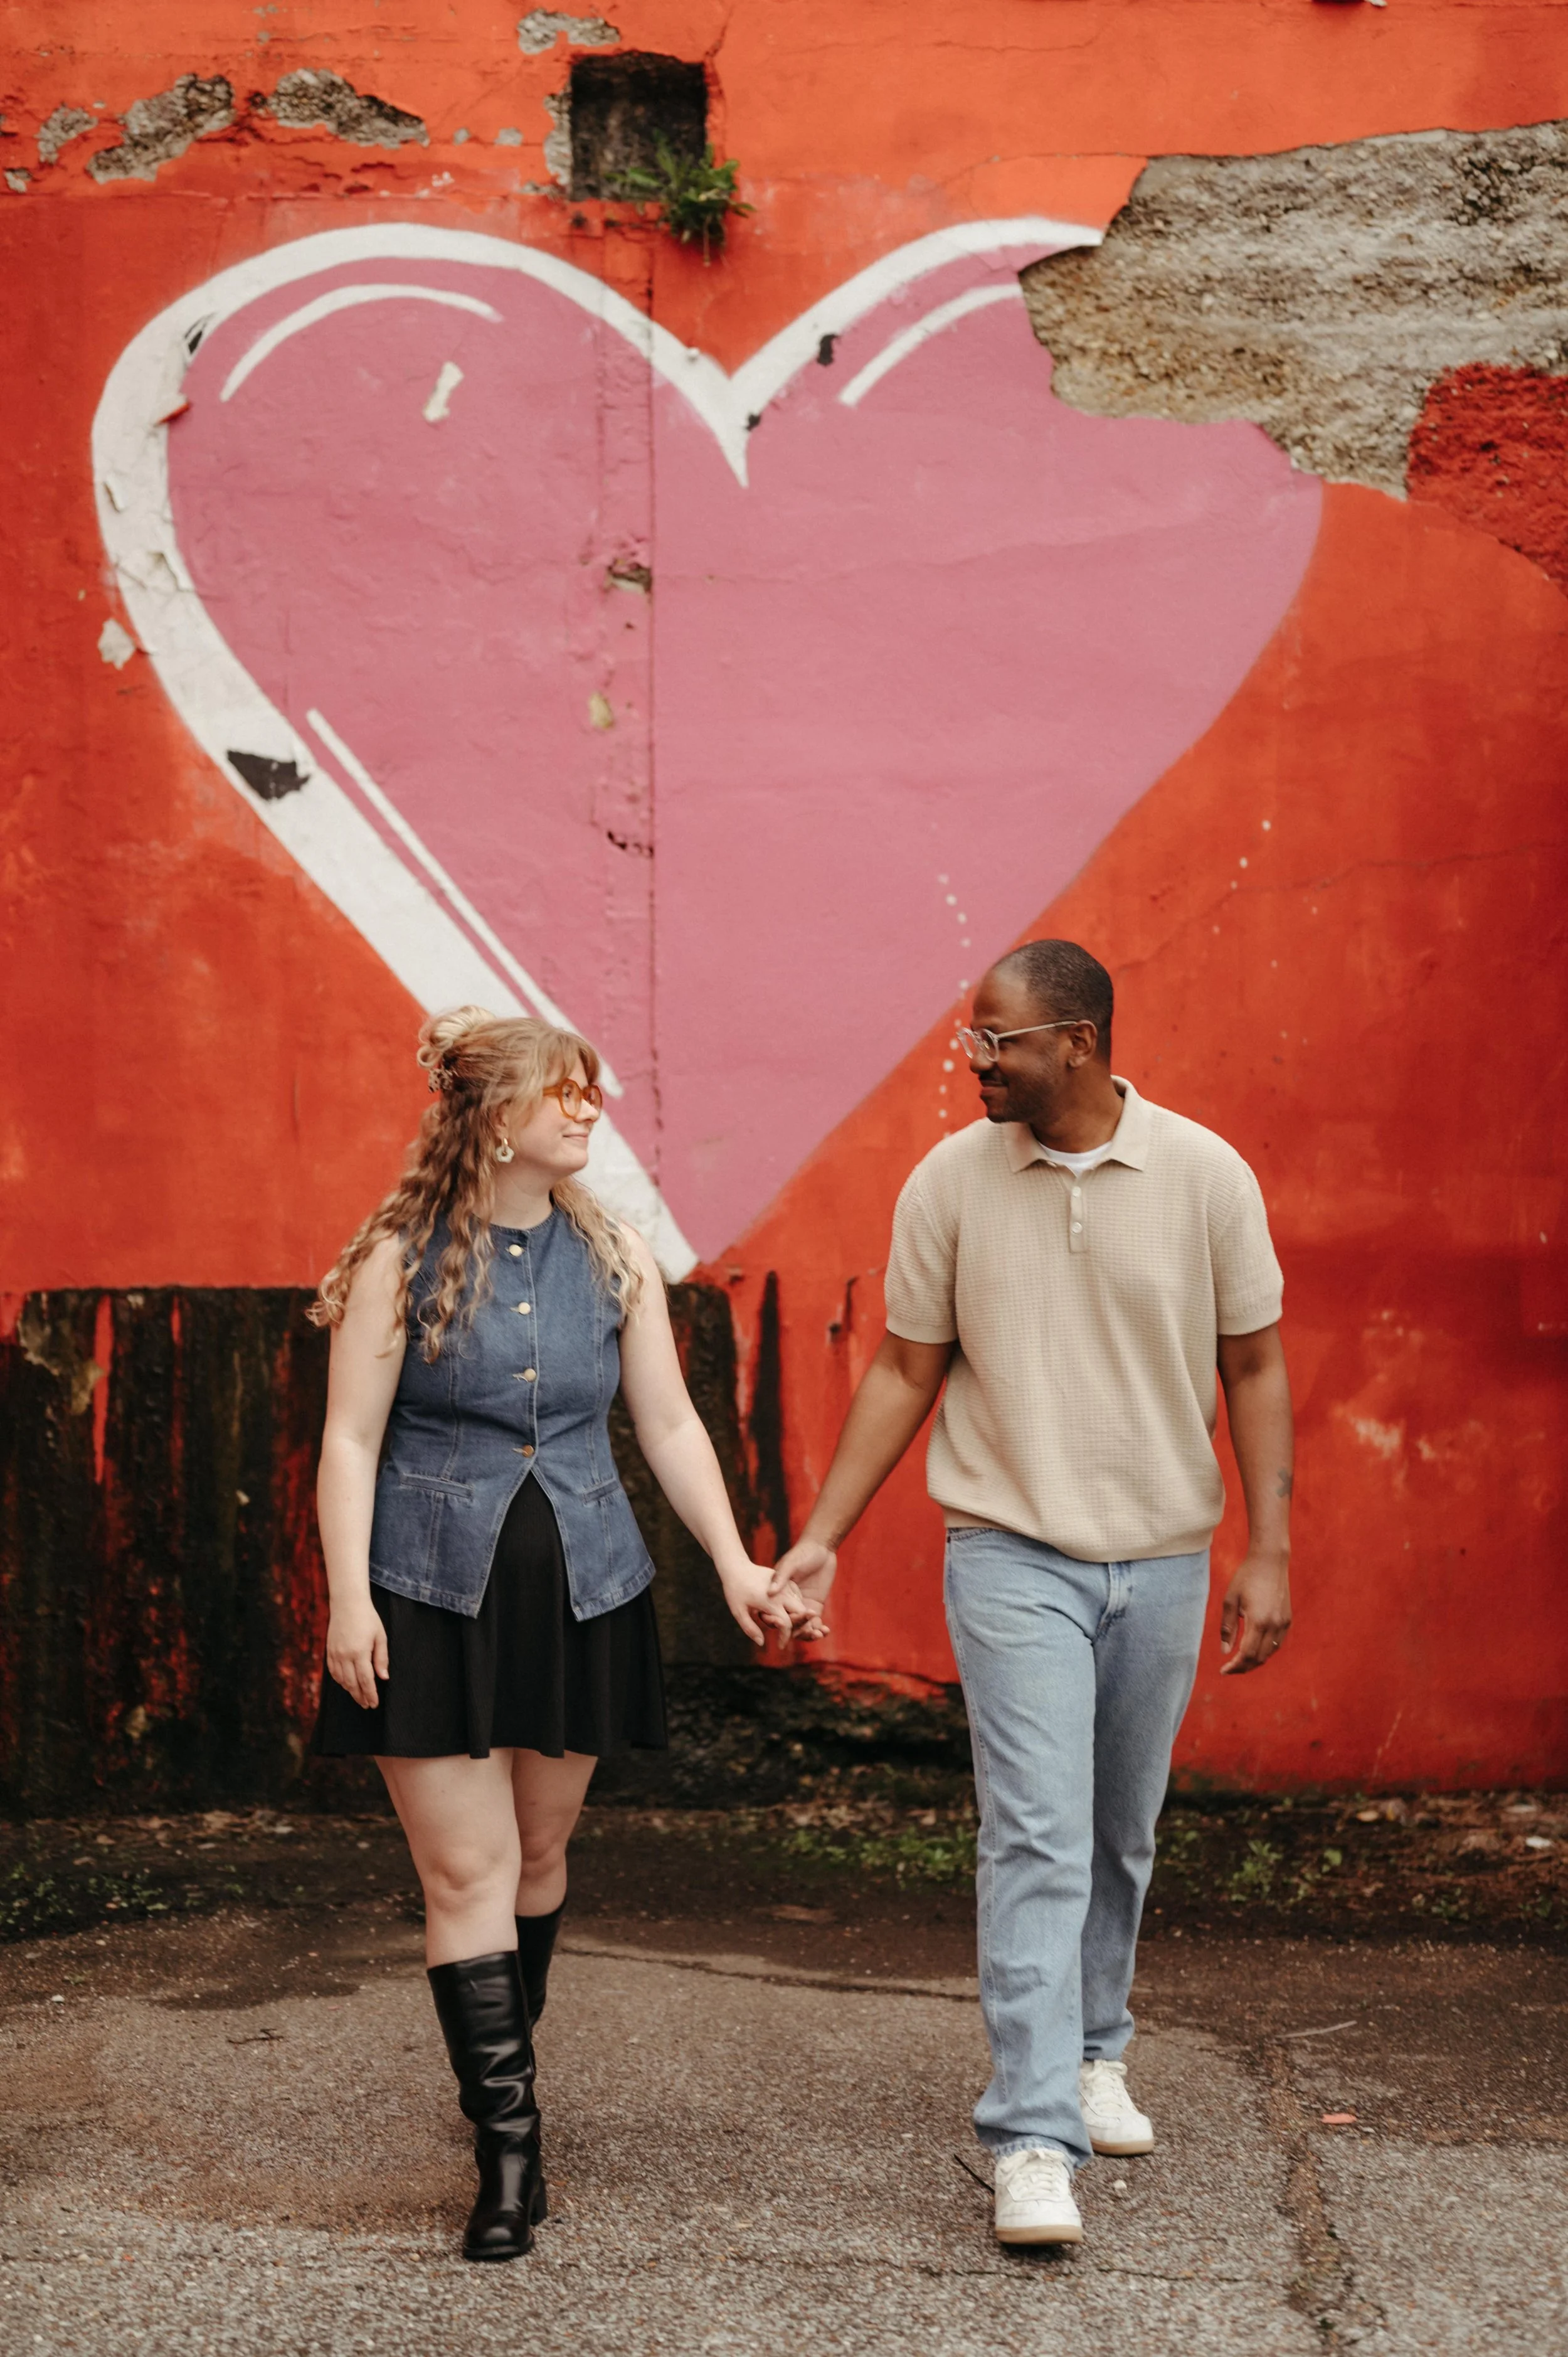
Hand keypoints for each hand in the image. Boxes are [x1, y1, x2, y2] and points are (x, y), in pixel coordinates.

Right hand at [326, 1599, 388, 1709]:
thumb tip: (383, 1677)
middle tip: (367, 1705)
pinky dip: (340, 1681)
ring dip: (350, 1691)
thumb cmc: (368, 1618)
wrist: (347, 1603)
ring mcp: (335, 1654)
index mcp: (359, 1652)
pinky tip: (346, 1685)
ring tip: (359, 1698)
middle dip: (360, 1696)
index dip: (370, 1694)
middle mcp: (345, 1655)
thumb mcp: (380, 1636)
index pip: (365, 1680)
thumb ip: (381, 1658)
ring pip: (342, 1680)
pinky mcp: (329, 1651)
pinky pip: (333, 1672)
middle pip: (352, 1683)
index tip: (374, 1703)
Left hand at [718, 1558, 795, 1646]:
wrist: (736, 1567)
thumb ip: (750, 1629)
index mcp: (771, 1602)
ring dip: (798, 1614)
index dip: (785, 1638)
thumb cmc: (735, 1591)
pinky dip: (796, 1603)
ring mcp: (785, 1584)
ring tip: (788, 1623)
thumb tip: (761, 1643)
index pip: (787, 1625)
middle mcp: (781, 1593)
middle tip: (791, 1633)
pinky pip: (797, 1594)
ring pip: (800, 1603)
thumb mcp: (738, 1612)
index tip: (780, 1645)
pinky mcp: (785, 1579)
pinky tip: (787, 1609)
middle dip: (800, 1625)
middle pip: (800, 1613)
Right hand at [771, 1535, 837, 1624]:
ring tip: (817, 1634)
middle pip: (786, 1624)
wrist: (822, 1549)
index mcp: (777, 1594)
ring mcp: (801, 1606)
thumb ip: (781, 1577)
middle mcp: (787, 1603)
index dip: (774, 1620)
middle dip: (795, 1630)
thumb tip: (770, 1592)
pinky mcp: (815, 1606)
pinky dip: (819, 1630)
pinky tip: (825, 1631)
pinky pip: (815, 1623)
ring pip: (801, 1627)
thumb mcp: (791, 1563)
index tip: (780, 1623)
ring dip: (808, 1633)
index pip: (771, 1612)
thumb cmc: (803, 1553)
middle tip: (805, 1630)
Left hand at [1219, 1551, 1291, 1674]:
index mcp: (1258, 1621)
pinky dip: (1265, 1651)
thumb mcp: (1230, 1600)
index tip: (1223, 1671)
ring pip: (1269, 1653)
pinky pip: (1276, 1644)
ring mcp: (1283, 1623)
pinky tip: (1253, 1649)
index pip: (1247, 1654)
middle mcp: (1274, 1625)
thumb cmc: (1246, 1577)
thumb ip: (1228, 1627)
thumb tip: (1225, 1651)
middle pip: (1259, 1658)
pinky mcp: (1288, 1619)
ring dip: (1255, 1661)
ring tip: (1239, 1661)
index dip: (1235, 1666)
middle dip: (1244, 1667)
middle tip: (1229, 1668)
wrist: (1270, 1561)